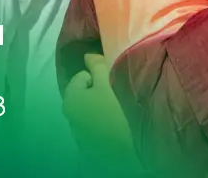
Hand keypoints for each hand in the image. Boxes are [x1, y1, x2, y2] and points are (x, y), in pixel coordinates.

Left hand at [62, 54, 142, 171]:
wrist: (137, 144)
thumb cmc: (119, 105)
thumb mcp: (108, 76)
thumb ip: (96, 64)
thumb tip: (87, 55)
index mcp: (70, 100)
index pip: (82, 76)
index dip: (99, 76)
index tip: (114, 81)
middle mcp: (70, 121)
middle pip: (86, 97)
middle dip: (99, 95)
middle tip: (119, 96)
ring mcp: (82, 139)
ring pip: (92, 116)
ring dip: (103, 112)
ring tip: (121, 113)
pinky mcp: (94, 152)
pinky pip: (99, 132)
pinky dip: (106, 129)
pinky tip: (120, 128)